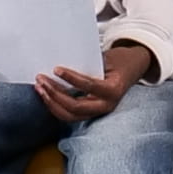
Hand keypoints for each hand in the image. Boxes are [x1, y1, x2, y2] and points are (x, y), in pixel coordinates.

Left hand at [33, 39, 153, 123]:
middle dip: (55, 95)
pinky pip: (70, 114)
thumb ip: (88, 64)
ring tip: (39, 88)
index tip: (56, 69)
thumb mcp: (108, 57)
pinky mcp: (90, 113)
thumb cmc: (120, 60)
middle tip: (41, 81)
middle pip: (75, 107)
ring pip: (70, 115)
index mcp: (113, 90)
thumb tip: (61, 66)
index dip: (71, 79)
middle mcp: (106, 105)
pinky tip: (45, 95)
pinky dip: (55, 106)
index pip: (89, 86)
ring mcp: (98, 111)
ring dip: (51, 103)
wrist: (133, 68)